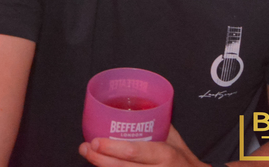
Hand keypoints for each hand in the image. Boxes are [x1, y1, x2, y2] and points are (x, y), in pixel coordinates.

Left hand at [79, 125, 203, 165]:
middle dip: (99, 159)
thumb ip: (156, 125)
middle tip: (85, 147)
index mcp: (165, 155)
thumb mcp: (174, 139)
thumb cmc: (183, 158)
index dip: (112, 148)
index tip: (95, 141)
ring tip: (88, 155)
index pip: (134, 152)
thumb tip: (136, 107)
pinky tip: (101, 165)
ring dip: (101, 166)